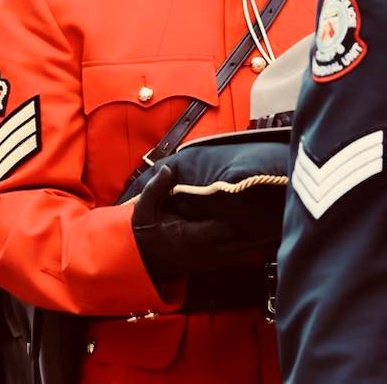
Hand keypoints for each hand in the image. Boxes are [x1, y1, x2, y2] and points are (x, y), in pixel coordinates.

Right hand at [131, 166, 278, 282]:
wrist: (143, 260)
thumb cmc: (145, 232)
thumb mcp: (143, 209)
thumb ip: (157, 189)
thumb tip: (168, 170)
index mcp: (191, 236)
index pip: (223, 227)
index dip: (243, 218)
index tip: (261, 203)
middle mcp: (207, 251)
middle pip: (244, 241)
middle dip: (265, 229)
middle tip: (286, 213)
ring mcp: (214, 259)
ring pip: (248, 251)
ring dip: (267, 240)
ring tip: (288, 226)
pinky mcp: (218, 262)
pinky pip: (245, 258)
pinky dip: (262, 251)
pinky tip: (276, 242)